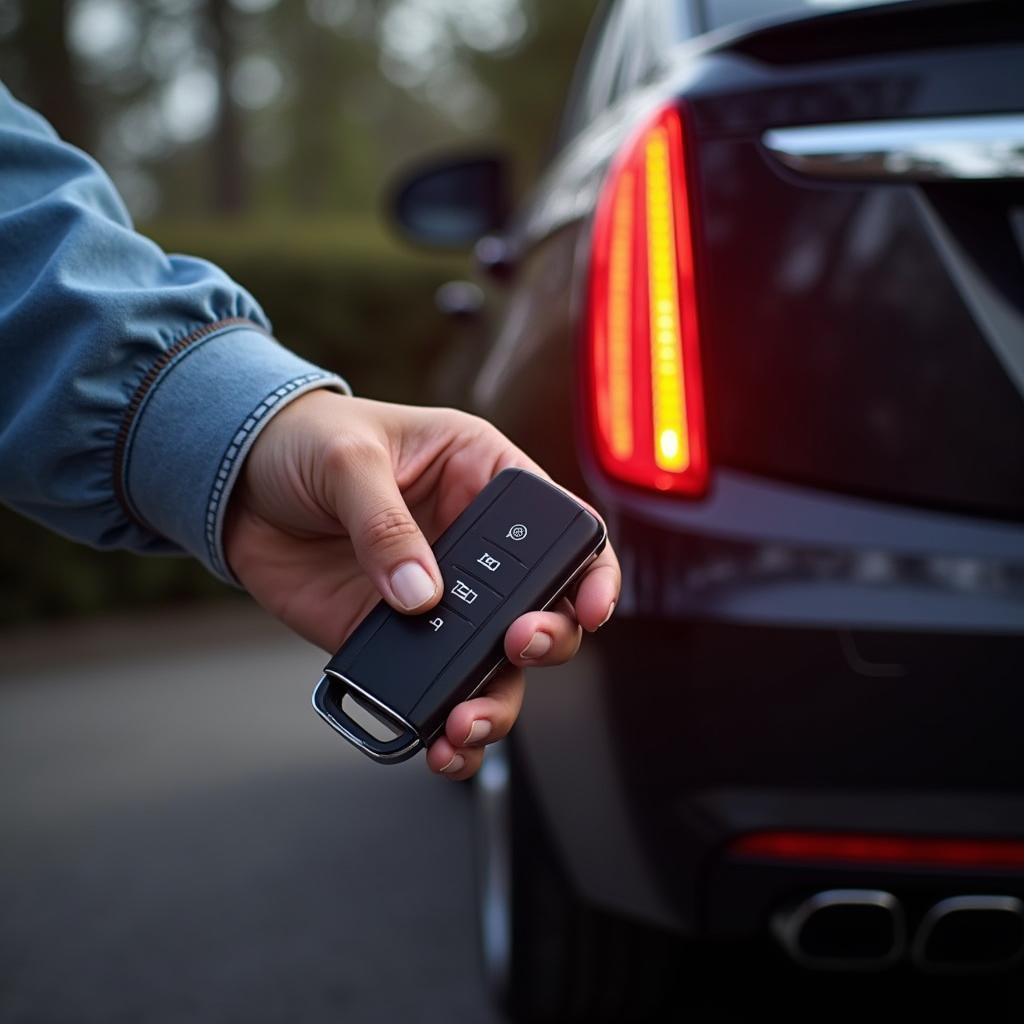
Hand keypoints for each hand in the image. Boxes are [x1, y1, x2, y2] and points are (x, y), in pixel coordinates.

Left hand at [224, 390, 619, 778]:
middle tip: (516, 645)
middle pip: (543, 608)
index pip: (562, 527)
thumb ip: (384, 524)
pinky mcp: (395, 636)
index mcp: (483, 480)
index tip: (590, 606)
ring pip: (495, 664)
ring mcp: (439, 598)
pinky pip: (432, 686)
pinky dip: (439, 723)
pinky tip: (435, 743)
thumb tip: (419, 597)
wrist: (235, 481)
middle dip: (545, 639)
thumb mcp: (348, 460)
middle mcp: (473, 549)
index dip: (591, 569)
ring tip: (465, 722)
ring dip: (495, 700)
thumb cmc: (306, 440)